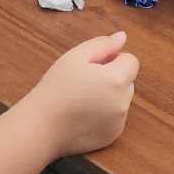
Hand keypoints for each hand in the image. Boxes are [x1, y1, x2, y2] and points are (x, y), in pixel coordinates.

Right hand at [21, 32, 138, 158]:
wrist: (42, 125)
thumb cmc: (56, 87)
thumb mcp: (75, 57)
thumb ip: (102, 44)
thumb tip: (123, 37)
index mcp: (116, 79)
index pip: (131, 61)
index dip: (115, 58)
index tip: (95, 65)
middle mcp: (123, 102)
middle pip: (128, 81)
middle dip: (114, 77)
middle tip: (86, 81)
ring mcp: (119, 122)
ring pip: (122, 100)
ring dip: (111, 95)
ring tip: (83, 99)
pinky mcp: (113, 136)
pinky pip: (116, 118)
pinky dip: (106, 114)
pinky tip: (84, 115)